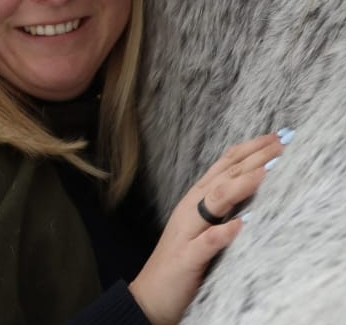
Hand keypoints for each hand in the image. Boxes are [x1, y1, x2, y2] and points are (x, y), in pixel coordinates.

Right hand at [128, 131, 287, 324]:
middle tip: (279, 144)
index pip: (224, 166)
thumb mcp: (203, 225)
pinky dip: (222, 233)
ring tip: (264, 172)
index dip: (248, 150)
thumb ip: (221, 205)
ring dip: (240, 186)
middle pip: (223, 176)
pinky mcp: (187, 257)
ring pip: (214, 201)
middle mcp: (191, 208)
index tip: (274, 137)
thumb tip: (251, 183)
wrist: (150, 293)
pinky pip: (205, 243)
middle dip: (252, 159)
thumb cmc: (181, 258)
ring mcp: (187, 231)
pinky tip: (239, 225)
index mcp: (196, 199)